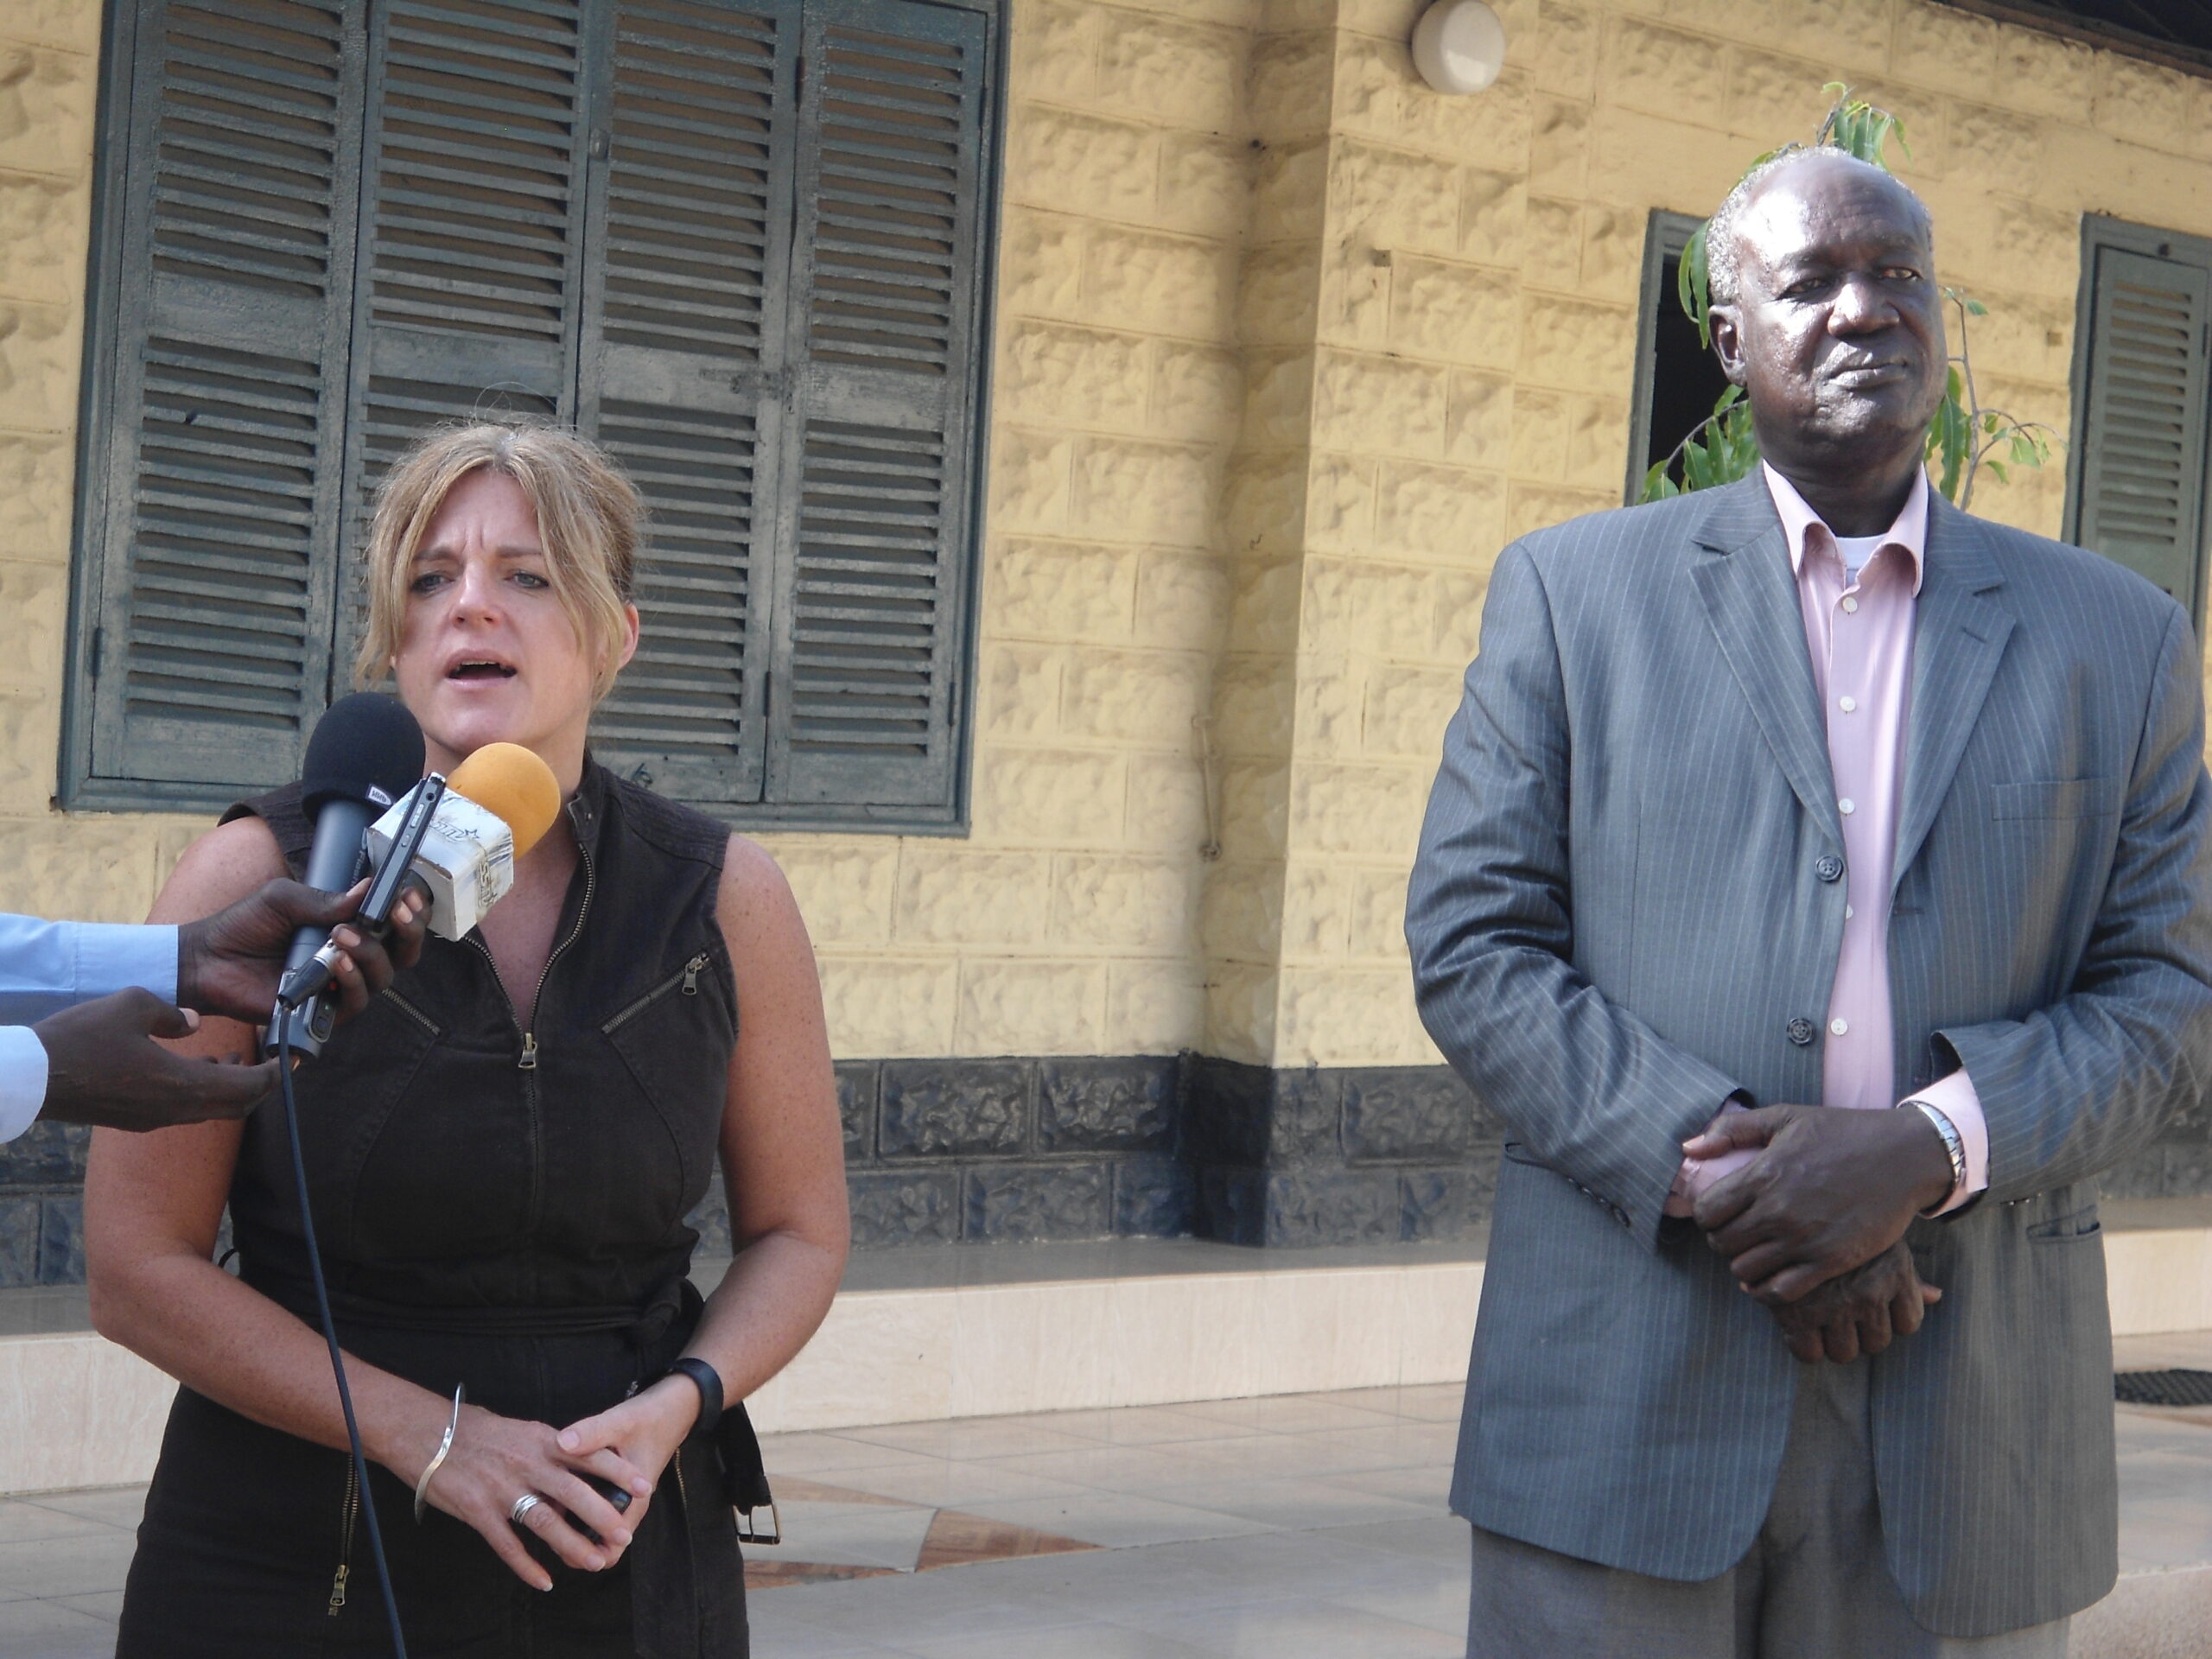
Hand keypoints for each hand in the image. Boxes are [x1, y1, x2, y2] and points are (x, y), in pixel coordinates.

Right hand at [33, 989, 276, 1129]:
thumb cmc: (79, 1039)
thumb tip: (196, 1023)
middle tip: (272, 1059)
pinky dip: (201, 1089)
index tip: (291, 1058)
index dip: (276, 1074)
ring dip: (228, 1085)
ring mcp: (153, 1119)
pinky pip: (183, 1108)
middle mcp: (174, 1109)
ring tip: (233, 1054)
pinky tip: (194, 1063)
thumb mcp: (132, 1005)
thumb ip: (173, 1012)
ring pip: (209, 1107)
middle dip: (259, 1083)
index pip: (249, 1088)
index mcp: (182, 1084)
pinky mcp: (135, 1119)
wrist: (29, 1077)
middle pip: (236, 1104)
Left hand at [176, 878, 427, 1024]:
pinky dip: (352, 979)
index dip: (412, 910)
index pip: (396, 922)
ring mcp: (340, 985)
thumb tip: (369, 889)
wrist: (207, 959)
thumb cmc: (245, 925)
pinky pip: (355, 1001)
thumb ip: (326, 899)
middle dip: (408, 930)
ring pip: (383, 977)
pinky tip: (337, 961)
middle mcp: (353, 958)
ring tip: (344, 935)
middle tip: (396, 910)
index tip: (410, 893)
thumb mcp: (284, 899)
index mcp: (350, 927)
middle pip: (404, 952)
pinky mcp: (323, 1011)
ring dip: (373, 953)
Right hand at [411, 1403, 654, 1590]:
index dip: (619, 1472)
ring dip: (571, 1545)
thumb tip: (578, 1465)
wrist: (427, 1433)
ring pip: (545, 1521)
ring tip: (594, 1562)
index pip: (589, 1455)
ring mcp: (502, 1488)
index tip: (645, 1487)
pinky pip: (507, 1544)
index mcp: (541, 1440)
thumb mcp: (521, 1431)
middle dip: (602, 1516)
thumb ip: (549, 1450)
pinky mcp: (478, 1511)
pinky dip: (527, 1566)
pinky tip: (545, 1581)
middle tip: (624, 1536)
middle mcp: (526, 1463)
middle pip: (574, 1492)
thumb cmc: (477, 1431)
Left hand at [553, 1377, 699, 1556]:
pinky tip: (553, 1495)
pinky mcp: (613, 1490)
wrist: (670, 1410)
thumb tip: (561, 1442)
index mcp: (634, 1500)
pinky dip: (574, 1512)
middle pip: (597, 1546)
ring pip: (593, 1531)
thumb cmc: (647, 1419)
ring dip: (571, 1529)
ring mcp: (621, 1500)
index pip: (611, 1548)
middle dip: (571, 1545)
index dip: (584, 1552)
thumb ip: (592, 1433)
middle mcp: (629, 1507)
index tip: (556, 1538)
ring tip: (543, 1512)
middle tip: (543, 1527)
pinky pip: (592, 1512)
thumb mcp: (621, 1422)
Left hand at [1687, 1103, 1953, 1302]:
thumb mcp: (1786, 1117)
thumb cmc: (1843, 1132)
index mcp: (1763, 1174)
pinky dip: (1769, 1290)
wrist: (1903, 1156)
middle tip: (1741, 1233)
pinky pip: (1780, 1292)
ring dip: (1745, 1265)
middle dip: (1724, 1240)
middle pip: (1722, 1244)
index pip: (1706, 1212)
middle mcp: (1778, 1210)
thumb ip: (1733, 1130)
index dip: (1708, 1215)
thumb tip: (1688, 1147)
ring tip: (1758, 1253)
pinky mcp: (1830, 1261)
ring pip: (1745, 1271)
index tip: (1722, 1212)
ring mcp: (1804, 1239)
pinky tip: (1774, 1276)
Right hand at [1763, 1239, 1941, 1362]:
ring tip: (1815, 1314)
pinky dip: (1802, 1344)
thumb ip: (1906, 1275)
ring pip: (1845, 1352)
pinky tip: (1795, 1322)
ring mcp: (1834, 1304)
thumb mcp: (1877, 1241)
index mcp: (1894, 1273)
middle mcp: (1869, 1292)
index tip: (1867, 1303)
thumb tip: (1936, 1297)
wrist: (1783, 1203)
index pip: (1908, 1324)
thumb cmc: (1837, 1224)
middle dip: (1858, 1331)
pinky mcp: (1796, 1312)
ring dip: (1831, 1340)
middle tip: (1837, 1309)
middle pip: (1877, 1343)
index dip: (1888, 1317)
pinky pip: (1808, 1353)